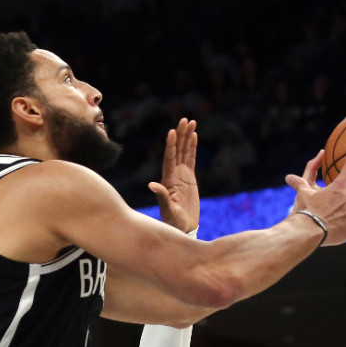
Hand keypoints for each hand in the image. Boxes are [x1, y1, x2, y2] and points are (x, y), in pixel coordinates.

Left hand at [148, 118, 198, 233]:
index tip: (172, 131)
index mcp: (168, 180)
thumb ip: (161, 196)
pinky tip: (194, 136)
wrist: (183, 227)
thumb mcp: (168, 209)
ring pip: (184, 151)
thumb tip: (152, 185)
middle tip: (185, 119)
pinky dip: (192, 147)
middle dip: (181, 135)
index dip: (171, 145)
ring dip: (187, 137)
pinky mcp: (190, 178)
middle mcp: (174, 174)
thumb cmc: (173, 221)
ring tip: (191, 122)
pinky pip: (191, 159)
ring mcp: (182, 175)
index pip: (169, 158)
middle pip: (177, 150)